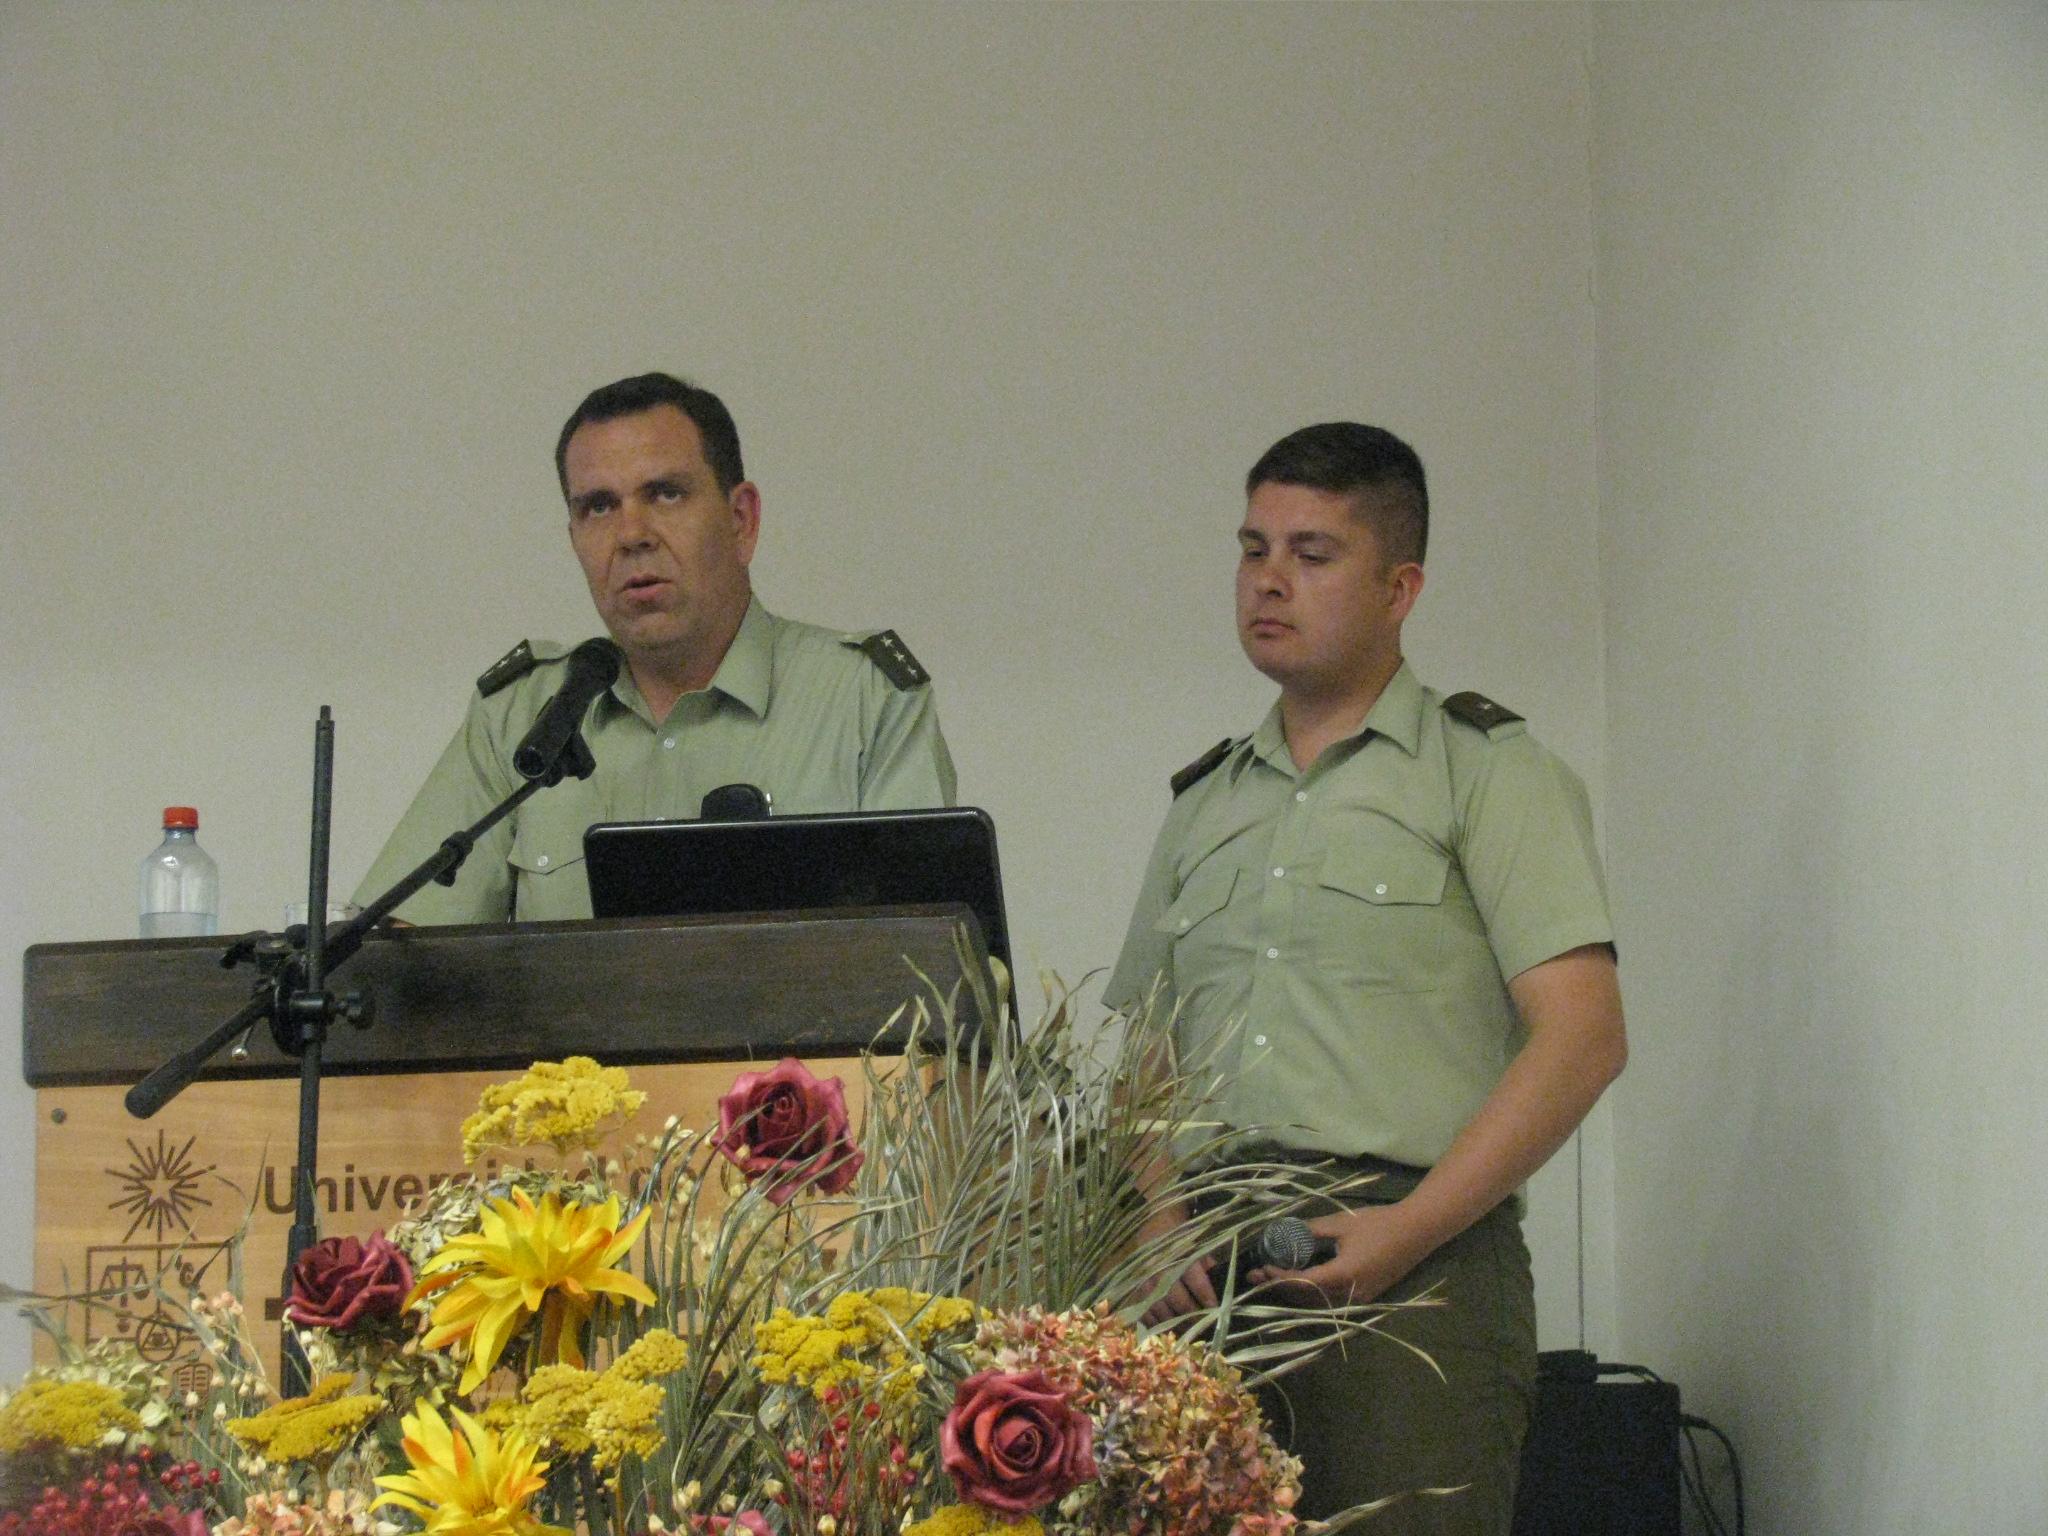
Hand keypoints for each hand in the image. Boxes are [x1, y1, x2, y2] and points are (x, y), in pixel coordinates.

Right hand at [1130, 1199, 1220, 1327]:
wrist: (1155, 1220)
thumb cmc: (1181, 1232)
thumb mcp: (1197, 1240)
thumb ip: (1207, 1262)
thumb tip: (1218, 1283)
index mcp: (1178, 1254)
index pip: (1195, 1280)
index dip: (1206, 1297)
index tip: (1216, 1309)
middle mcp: (1160, 1267)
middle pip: (1176, 1299)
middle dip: (1191, 1315)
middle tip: (1202, 1325)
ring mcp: (1144, 1278)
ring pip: (1158, 1308)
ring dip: (1173, 1323)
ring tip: (1185, 1330)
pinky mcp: (1135, 1285)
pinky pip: (1142, 1309)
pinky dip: (1153, 1321)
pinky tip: (1163, 1327)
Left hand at [1247, 1202, 1431, 1306]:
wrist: (1417, 1231)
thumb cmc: (1379, 1223)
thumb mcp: (1341, 1223)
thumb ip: (1311, 1230)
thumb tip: (1284, 1232)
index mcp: (1344, 1276)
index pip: (1303, 1283)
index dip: (1280, 1277)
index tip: (1262, 1267)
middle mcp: (1350, 1295)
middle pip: (1307, 1299)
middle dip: (1280, 1288)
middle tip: (1255, 1276)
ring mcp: (1359, 1300)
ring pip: (1318, 1304)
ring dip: (1293, 1294)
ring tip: (1271, 1279)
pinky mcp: (1364, 1298)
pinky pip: (1331, 1302)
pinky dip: (1310, 1295)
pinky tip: (1298, 1282)